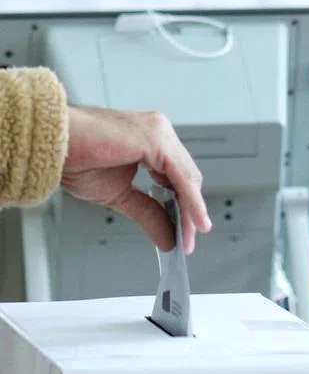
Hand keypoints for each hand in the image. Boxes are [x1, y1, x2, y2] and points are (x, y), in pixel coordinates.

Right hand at [61, 106, 211, 253]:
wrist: (50, 144)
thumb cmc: (75, 158)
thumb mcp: (119, 195)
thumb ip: (147, 214)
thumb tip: (167, 239)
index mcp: (151, 140)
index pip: (179, 177)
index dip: (185, 206)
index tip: (186, 233)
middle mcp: (159, 132)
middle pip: (187, 178)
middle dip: (190, 213)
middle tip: (187, 242)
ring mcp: (159, 132)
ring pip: (187, 178)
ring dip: (192, 211)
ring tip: (188, 238)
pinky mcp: (156, 138)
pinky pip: (181, 175)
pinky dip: (190, 201)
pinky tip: (192, 221)